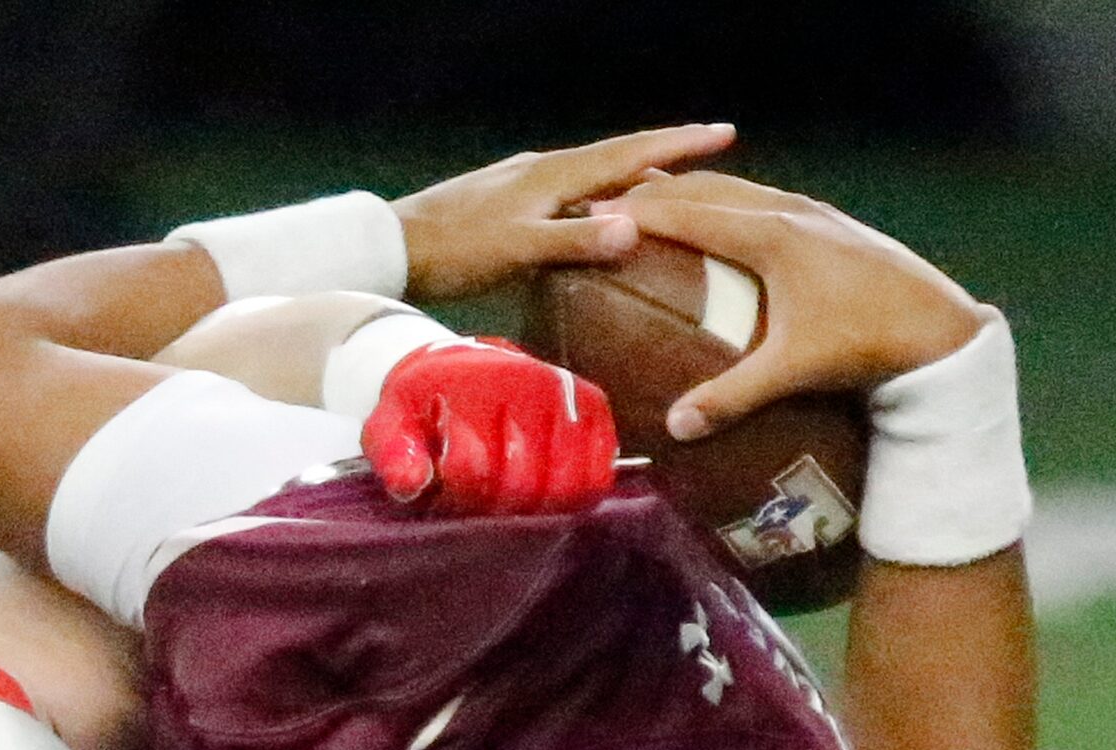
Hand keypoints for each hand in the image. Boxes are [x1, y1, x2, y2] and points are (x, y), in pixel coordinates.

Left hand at [362, 339, 618, 513]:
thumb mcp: (389, 424)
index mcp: (474, 387)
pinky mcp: (593, 407)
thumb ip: (392, 454)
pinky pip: (598, 476)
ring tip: (506, 500)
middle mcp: (529, 383)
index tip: (445, 495)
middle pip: (523, 487)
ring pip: (565, 489)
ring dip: (533, 512)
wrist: (455, 365)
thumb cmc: (422, 406)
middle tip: (476, 502)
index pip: (474, 472)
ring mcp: (567, 394)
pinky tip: (542, 496)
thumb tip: (413, 484)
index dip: (456, 500)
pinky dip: (572, 499)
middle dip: (493, 510)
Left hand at [392, 124, 736, 301]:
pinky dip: (597, 196)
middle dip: (665, 154)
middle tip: (709, 152)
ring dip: (631, 175)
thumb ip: (575, 241)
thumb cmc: (454, 251)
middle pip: (616, 157)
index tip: (724, 132)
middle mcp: (542, 170)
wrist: (392, 247)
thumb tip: (634, 228)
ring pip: (592, 175)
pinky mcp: (506, 201)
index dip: (679, 144)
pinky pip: (569, 192)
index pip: (630, 153)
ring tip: (665, 182)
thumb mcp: (518, 250)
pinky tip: (595, 212)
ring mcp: (522, 183)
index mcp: (554, 175)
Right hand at [617, 171, 989, 439]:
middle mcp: (788, 211)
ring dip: (690, 193)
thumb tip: (674, 427)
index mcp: (771, 236)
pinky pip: (758, 201)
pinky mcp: (826, 224)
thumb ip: (731, 395)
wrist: (937, 324)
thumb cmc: (865, 340)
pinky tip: (717, 222)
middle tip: (607, 205)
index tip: (593, 215)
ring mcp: (811, 212)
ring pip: (735, 189)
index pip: (688, 214)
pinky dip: (723, 203)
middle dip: (654, 193)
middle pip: (706, 189)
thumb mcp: (794, 368)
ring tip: (651, 204)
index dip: (637, 213)